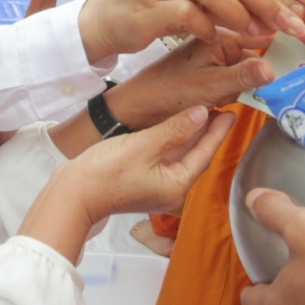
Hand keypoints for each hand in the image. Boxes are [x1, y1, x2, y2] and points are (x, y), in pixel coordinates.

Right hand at [22, 107, 234, 259]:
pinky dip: (172, 142)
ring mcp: (154, 187)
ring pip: (180, 157)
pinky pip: (164, 159)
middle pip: (195, 156)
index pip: (204, 154)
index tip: (231, 114)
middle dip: (207, 133)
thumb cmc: (105, 174)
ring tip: (202, 114)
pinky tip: (173, 128)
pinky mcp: (140, 181)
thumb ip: (175, 129)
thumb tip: (202, 114)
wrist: (73, 195)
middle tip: (221, 109)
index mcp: (176, 185)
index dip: (218, 132)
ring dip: (190, 136)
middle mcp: (170, 190)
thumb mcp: (145, 146)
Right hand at [76, 0, 304, 60]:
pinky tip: (213, 40)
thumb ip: (224, 2)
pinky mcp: (147, 6)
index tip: (299, 20)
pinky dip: (205, 27)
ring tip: (253, 36)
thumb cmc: (153, 13)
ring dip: (237, 13)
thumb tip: (271, 16)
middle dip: (266, 2)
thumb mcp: (191, 1)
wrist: (104, 21)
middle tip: (289, 28)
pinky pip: (184, 11)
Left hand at [106, 38, 278, 128]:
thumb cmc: (170, 90)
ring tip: (216, 98)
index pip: (262, 33)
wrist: (142, 103)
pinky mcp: (212, 68)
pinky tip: (213, 100)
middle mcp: (220, 38)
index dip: (281, 47)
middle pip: (257, 57)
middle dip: (251, 80)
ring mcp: (216, 54)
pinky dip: (229, 93)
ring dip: (239, 89)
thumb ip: (243, 77)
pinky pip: (235, 80)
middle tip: (231, 92)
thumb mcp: (210, 86)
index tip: (293, 62)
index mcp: (220, 32)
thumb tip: (274, 69)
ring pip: (247, 72)